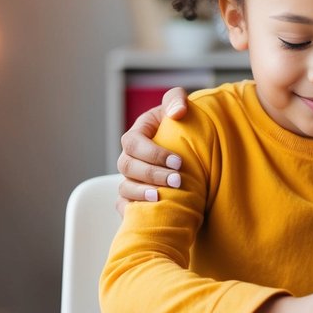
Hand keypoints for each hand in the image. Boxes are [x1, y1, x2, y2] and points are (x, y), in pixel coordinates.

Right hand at [115, 87, 189, 213]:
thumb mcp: (179, 105)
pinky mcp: (134, 196)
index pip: (134, 143)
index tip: (178, 161)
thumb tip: (177, 112)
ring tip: (161, 197)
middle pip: (128, 167)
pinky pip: (125, 206)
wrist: (188, 145)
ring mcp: (130, 178)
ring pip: (124, 188)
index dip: (153, 154)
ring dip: (142, 193)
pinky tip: (151, 212)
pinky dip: (133, 210)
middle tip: (177, 180)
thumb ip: (176, 100)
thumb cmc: (181, 124)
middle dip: (152, 175)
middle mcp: (130, 157)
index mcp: (137, 135)